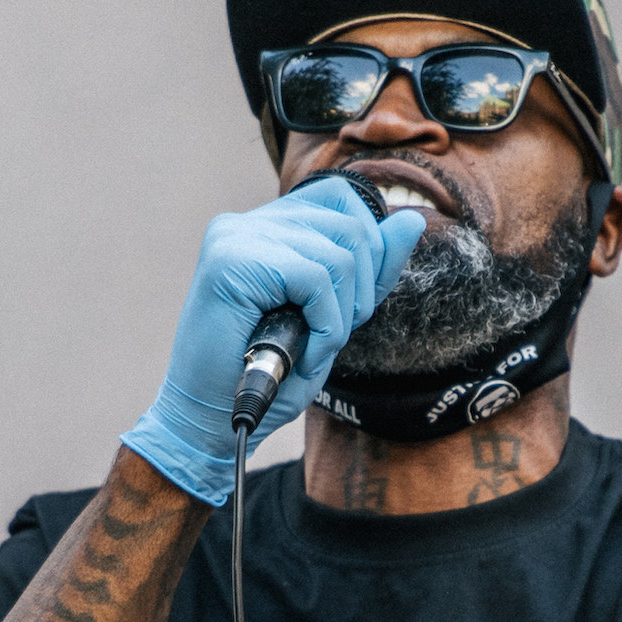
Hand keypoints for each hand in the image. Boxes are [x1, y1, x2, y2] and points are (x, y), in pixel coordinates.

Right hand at [122, 179, 425, 505]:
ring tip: (309, 350)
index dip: (368, 251)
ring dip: (340, 317)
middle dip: (360, 293)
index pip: (343, 200)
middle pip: (351, 225)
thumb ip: (370, 268)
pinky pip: (316, 278)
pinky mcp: (232, 261)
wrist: (209, 421)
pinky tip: (302, 354)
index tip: (348, 307)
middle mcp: (247, 223)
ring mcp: (236, 237)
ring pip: (340, 253)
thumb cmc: (267, 375)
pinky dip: (325, 326)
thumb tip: (413, 219)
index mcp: (266, 228)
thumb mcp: (334, 315)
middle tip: (326, 338)